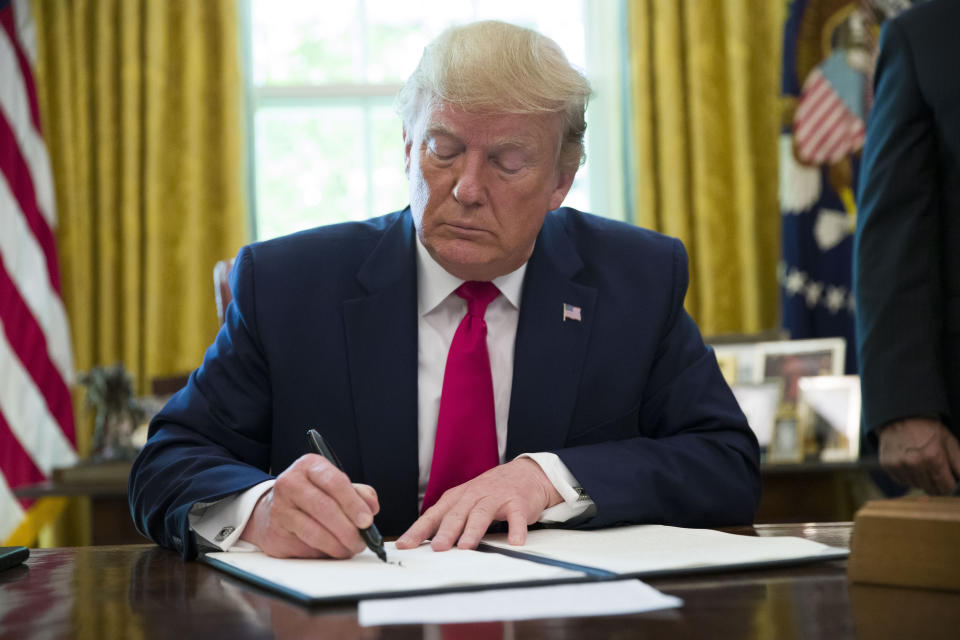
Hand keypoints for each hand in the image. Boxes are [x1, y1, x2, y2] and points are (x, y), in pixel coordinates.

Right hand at [239, 453, 378, 557]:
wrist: (275, 509)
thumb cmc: (313, 495)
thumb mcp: (335, 486)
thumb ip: (358, 493)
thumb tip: (372, 507)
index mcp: (309, 465)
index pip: (334, 482)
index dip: (353, 503)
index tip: (367, 521)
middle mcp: (290, 483)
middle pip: (324, 508)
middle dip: (347, 529)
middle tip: (361, 541)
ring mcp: (279, 508)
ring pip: (314, 532)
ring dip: (337, 546)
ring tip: (349, 548)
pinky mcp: (275, 533)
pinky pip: (304, 547)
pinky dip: (322, 552)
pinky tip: (330, 550)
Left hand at [395, 458, 562, 551]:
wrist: (523, 474)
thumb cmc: (489, 493)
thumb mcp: (464, 502)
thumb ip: (447, 521)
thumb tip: (426, 546)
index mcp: (457, 498)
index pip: (433, 515)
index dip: (418, 530)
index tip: (404, 545)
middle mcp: (473, 496)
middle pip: (456, 514)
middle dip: (446, 531)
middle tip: (437, 548)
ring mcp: (495, 498)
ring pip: (481, 513)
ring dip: (473, 530)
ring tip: (466, 546)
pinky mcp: (517, 502)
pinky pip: (516, 516)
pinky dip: (516, 529)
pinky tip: (514, 542)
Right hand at [878, 417, 959, 494]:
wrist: (900, 417)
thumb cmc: (928, 430)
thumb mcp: (949, 442)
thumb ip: (959, 464)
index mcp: (934, 457)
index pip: (946, 487)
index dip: (951, 487)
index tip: (950, 484)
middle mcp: (915, 463)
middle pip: (931, 489)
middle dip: (937, 486)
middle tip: (937, 476)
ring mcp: (899, 465)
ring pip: (916, 486)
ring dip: (922, 481)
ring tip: (922, 466)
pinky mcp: (887, 465)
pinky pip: (902, 481)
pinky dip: (908, 477)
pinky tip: (909, 464)